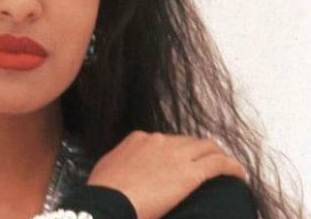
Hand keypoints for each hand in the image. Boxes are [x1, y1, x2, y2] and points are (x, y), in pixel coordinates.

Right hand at [87, 131, 247, 218]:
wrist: (109, 201)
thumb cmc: (104, 193)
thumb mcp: (108, 170)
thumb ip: (122, 166)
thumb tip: (127, 176)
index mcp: (138, 140)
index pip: (165, 141)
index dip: (177, 151)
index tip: (180, 163)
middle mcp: (159, 141)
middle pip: (188, 141)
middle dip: (199, 152)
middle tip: (206, 166)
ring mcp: (175, 154)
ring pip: (207, 148)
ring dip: (217, 157)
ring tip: (226, 169)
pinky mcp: (190, 172)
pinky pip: (219, 164)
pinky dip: (231, 167)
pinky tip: (238, 175)